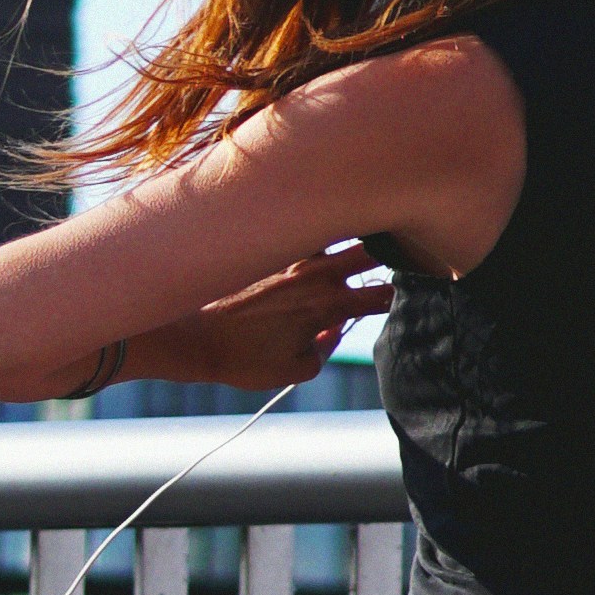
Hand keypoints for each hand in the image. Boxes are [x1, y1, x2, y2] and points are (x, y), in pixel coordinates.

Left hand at [132, 247, 383, 396]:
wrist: (190, 335)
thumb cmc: (241, 359)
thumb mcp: (293, 371)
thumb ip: (324, 349)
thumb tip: (332, 329)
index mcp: (330, 307)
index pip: (383, 295)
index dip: (399, 294)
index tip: (404, 294)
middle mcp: (316, 275)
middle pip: (371, 251)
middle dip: (387, 252)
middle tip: (396, 253)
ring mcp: (292, 256)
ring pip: (337, 233)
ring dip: (353, 234)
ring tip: (364, 233)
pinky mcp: (268, 248)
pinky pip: (303, 232)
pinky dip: (315, 228)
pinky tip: (315, 223)